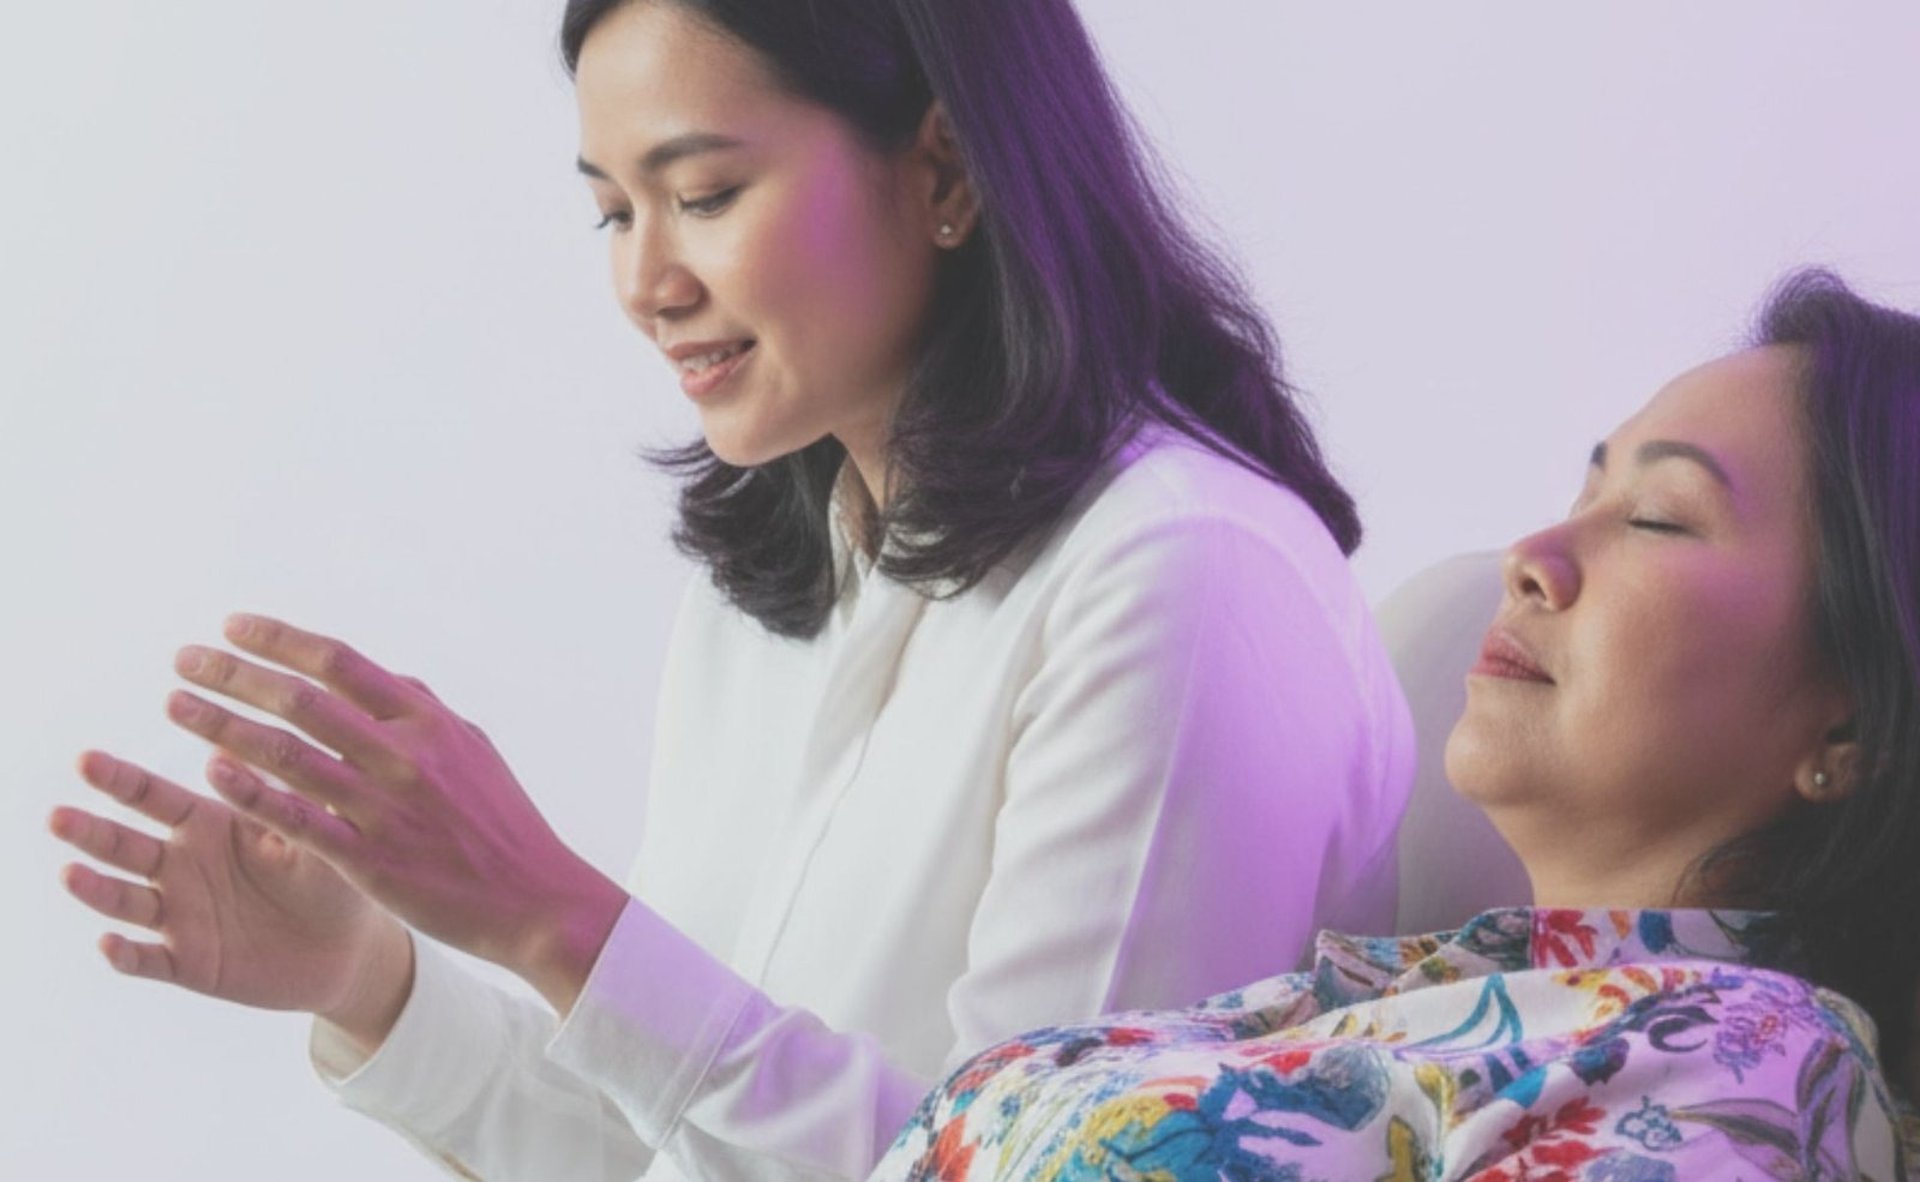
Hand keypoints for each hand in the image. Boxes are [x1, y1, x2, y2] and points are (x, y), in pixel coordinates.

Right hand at [50, 751, 411, 1050]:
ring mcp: (180, 916)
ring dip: (96, 888)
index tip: (86, 759)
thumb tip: (239, 740)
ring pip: (126, 901)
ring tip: (70, 872)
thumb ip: (272, 794)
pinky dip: (126, 954)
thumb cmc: (329, 875)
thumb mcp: (304, 831)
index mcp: (208, 826)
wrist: (347, 949)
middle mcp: (183, 868)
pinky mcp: (188, 963)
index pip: (154, 799)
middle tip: (58, 815)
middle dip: (90, 831)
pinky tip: (109, 944)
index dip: (120, 780)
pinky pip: (148, 960)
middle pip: (125, 846)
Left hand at [166, 614, 626, 1013]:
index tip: (230, 627)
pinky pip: (297, 819)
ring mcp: (385, 808)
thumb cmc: (501, 823)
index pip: (340, 661)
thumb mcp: (472, 750)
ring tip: (176, 706)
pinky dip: (250, 793)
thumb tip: (376, 678)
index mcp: (428, 721)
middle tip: (184, 660)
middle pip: (301, 698)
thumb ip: (420, 713)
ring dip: (223, 724)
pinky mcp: (370, 861)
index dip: (279, 639)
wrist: (535, 900)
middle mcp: (404, 755)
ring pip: (287, 753)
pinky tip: (209, 773)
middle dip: (234, 673)